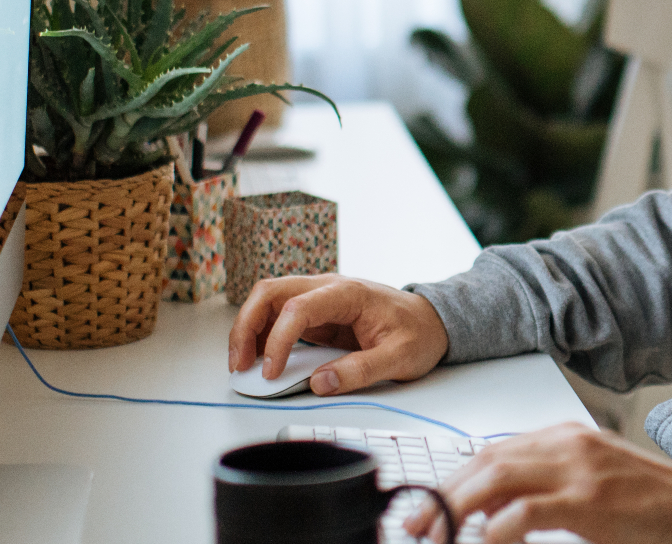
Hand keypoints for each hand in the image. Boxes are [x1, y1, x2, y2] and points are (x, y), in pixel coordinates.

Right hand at [228, 274, 449, 394]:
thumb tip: (320, 383)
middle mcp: (328, 288)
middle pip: (271, 292)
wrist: (432, 320)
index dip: (278, 340)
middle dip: (246, 326)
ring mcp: (319, 298)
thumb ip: (360, 370)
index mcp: (348, 293)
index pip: (298, 308)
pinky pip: (278, 315)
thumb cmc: (419, 333)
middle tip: (238, 364)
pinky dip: (261, 333)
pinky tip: (257, 357)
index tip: (271, 372)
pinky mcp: (316, 312)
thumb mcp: (400, 358)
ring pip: (269, 300)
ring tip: (241, 365)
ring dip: (248, 328)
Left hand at [403, 423, 671, 543]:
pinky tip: (483, 543)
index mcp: (566, 438)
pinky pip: (526, 512)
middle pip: (486, 461)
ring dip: (456, 509)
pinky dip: (496, 529)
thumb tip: (488, 512)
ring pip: (496, 478)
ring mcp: (579, 469)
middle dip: (444, 495)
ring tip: (435, 536)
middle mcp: (568, 445)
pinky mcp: (590, 501)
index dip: (453, 480)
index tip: (426, 509)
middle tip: (417, 527)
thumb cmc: (649, 507)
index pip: (493, 451)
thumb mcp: (591, 486)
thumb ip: (543, 489)